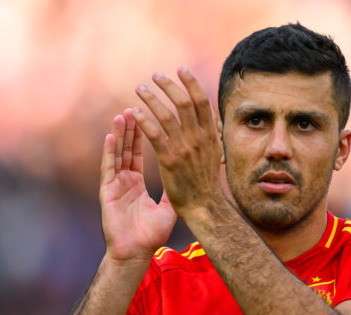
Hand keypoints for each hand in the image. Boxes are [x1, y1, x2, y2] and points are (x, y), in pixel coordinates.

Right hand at [100, 109, 176, 263]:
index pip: (139, 154)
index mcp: (136, 184)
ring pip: (117, 155)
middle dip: (130, 129)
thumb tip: (184, 171)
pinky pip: (108, 169)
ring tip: (122, 115)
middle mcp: (124, 182)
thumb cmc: (150, 236)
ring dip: (119, 135)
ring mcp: (114, 186)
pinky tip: (111, 137)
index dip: (141, 135)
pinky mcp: (107, 193)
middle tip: (134, 107)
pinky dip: (110, 152)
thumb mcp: (166, 207)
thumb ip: (171, 188)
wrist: (136, 254)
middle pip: (127, 149)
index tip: (146, 116)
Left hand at [133, 68, 225, 217]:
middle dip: (169, 85)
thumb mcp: (215, 154)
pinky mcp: (170, 161)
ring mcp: (185, 149)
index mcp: (211, 135)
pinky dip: (144, 120)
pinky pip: (155, 135)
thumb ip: (211, 135)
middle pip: (184, 102)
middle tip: (155, 75)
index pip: (202, 100)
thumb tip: (211, 117)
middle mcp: (199, 139)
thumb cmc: (207, 182)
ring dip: (152, 98)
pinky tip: (135, 112)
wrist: (205, 207)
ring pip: (167, 115)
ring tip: (139, 89)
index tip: (181, 69)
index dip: (191, 82)